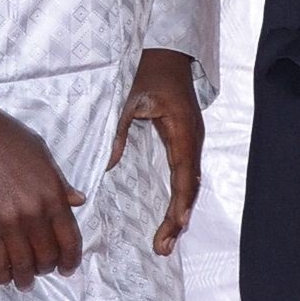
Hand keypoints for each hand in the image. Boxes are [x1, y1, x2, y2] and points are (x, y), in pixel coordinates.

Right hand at [0, 95, 84, 289]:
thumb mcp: (42, 153)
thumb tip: (78, 200)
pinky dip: (2, 275)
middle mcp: (35, 212)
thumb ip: (60, 182)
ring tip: (24, 282)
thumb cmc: (4, 135)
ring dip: (25, 278)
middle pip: (47, 255)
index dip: (71, 258)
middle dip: (46, 268)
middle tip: (41, 271)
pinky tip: (3, 276)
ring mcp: (9, 221)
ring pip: (23, 264)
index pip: (70, 238)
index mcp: (53, 192)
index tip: (67, 268)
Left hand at [107, 48, 201, 254]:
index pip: (184, 173)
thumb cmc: (148, 72)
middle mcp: (192, 138)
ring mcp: (191, 140)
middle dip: (179, 218)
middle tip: (163, 247)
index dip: (180, 202)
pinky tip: (173, 215)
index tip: (174, 226)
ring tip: (167, 240)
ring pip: (190, 183)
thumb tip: (108, 166)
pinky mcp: (185, 140)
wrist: (168, 53)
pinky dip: (180, 197)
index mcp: (182, 129)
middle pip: (190, 185)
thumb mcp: (129, 98)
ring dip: (181, 211)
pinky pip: (186, 174)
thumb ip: (118, 130)